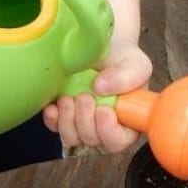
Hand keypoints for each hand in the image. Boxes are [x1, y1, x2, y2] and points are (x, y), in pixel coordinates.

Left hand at [42, 37, 152, 153]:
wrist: (103, 46)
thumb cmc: (123, 58)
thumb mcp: (135, 63)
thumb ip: (127, 77)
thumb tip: (102, 87)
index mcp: (127, 121)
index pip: (119, 141)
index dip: (109, 132)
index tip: (103, 110)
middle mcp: (104, 127)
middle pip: (92, 140)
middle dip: (85, 120)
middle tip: (84, 96)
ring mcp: (82, 123)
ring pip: (72, 138)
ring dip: (68, 120)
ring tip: (68, 97)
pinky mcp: (63, 116)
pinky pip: (54, 127)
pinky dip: (52, 118)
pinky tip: (54, 104)